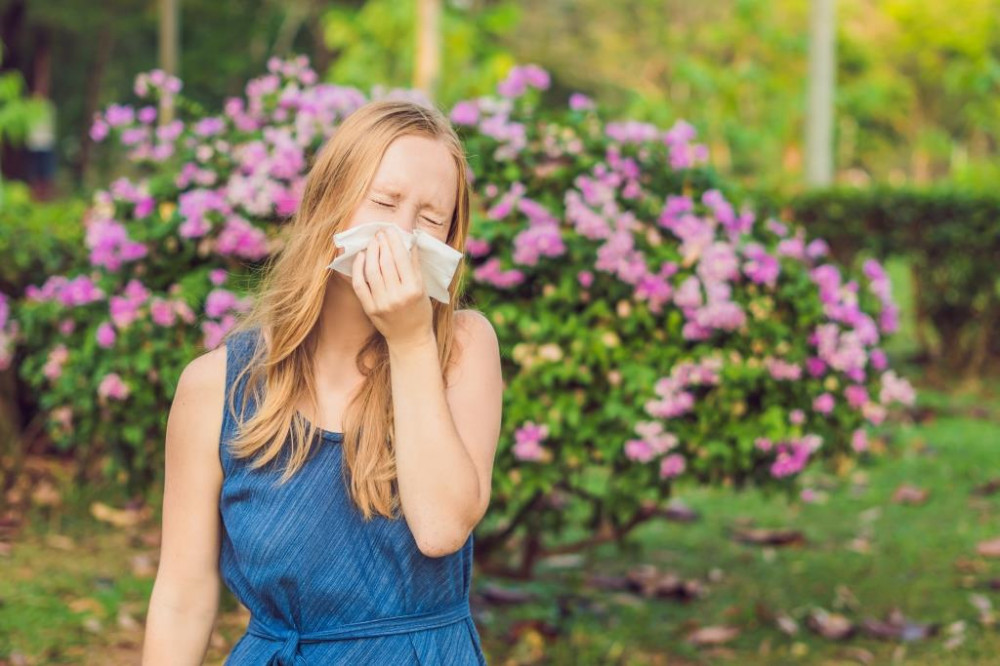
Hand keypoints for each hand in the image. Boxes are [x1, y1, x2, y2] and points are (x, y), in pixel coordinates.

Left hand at [352, 228, 433, 346]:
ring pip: (371, 270)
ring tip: (372, 242)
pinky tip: (361, 257)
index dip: (394, 241)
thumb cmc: (420, 311)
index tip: (390, 230)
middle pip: (385, 262)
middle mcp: (397, 296)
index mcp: (413, 289)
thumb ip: (415, 266)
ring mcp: (381, 303)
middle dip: (382, 243)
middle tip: (380, 233)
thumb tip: (408, 241)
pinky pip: (360, 284)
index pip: (401, 258)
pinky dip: (358, 268)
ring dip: (370, 252)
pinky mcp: (370, 308)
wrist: (410, 339)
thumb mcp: (424, 289)